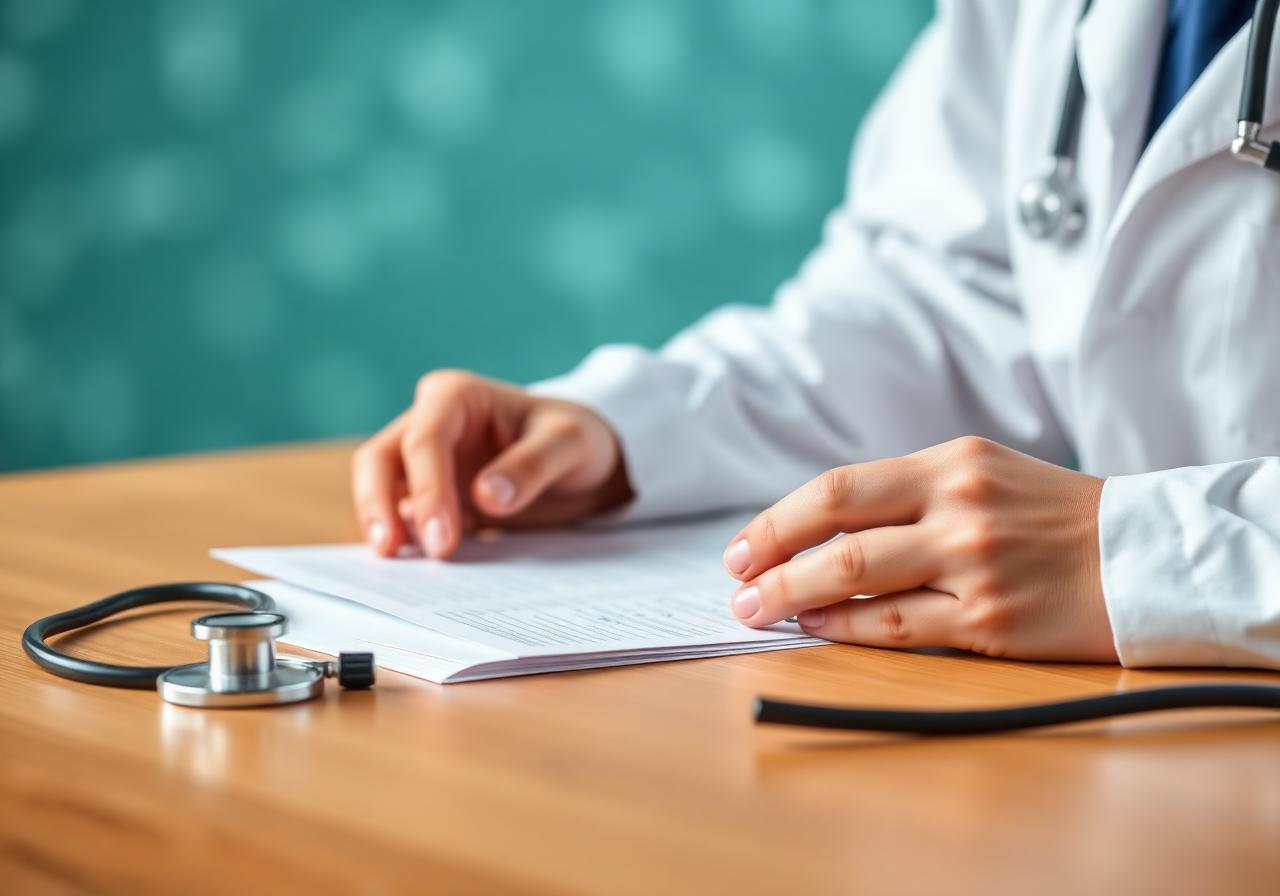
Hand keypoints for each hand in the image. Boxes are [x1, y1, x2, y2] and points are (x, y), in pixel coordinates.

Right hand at [352, 370, 632, 557]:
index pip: (425, 440)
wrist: (577, 458)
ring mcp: (423, 460)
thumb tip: (487, 497)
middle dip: (380, 504)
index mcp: (456, 396)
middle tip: (395, 551)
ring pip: (379, 486)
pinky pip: (400, 514)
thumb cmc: (570, 438)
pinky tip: (412, 569)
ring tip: (393, 561)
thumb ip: (532, 465)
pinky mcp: (426, 493)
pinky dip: (401, 538)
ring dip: (380, 522)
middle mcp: (429, 421)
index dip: (429, 490)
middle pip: (380, 458)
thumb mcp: (569, 443)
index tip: (442, 540)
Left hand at [722, 437, 1116, 661]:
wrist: (1144, 556)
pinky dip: (845, 628)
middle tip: (735, 587)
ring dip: (793, 599)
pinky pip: (897, 627)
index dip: (777, 521)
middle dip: (769, 562)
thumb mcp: (981, 473)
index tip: (740, 547)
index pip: (837, 488)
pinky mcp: (990, 619)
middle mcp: (957, 506)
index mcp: (949, 462)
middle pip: (834, 534)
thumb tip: (817, 529)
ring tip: (759, 612)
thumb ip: (906, 493)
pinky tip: (816, 629)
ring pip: (856, 581)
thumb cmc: (1050, 516)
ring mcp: (973, 564)